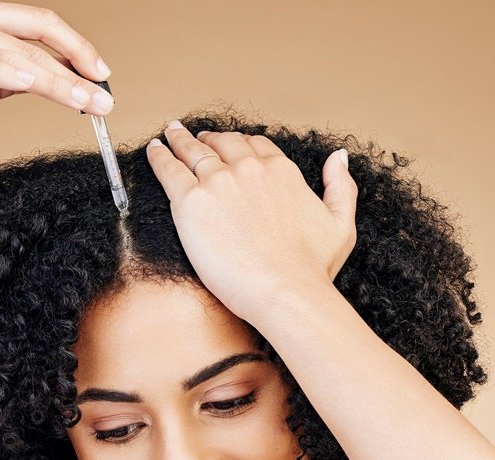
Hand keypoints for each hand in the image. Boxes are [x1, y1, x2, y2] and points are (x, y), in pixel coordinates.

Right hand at [0, 0, 113, 163]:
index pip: (38, 22)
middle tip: (105, 93)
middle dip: (78, 65)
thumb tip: (57, 76)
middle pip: (35, 35)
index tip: (102, 72)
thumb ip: (14, 73)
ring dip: (59, 82)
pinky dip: (12, 75)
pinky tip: (38, 85)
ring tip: (88, 103)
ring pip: (17, 57)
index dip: (76, 45)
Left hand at [145, 122, 358, 321]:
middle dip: (208, 139)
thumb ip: (341, 186)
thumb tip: (338, 157)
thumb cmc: (311, 269)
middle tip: (195, 138)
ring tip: (169, 134)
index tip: (230, 145)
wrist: (284, 291)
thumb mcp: (340, 223)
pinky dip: (158, 156)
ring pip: (192, 151)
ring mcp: (218, 182)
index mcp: (281, 171)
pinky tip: (153, 150)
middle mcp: (249, 169)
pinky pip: (168, 169)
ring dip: (179, 140)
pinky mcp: (191, 201)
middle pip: (222, 143)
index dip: (240, 143)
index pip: (256, 145)